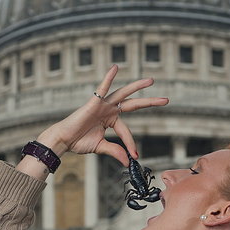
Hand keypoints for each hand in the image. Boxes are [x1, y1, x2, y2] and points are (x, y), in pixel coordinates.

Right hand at [38, 65, 168, 166]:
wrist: (63, 140)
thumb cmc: (78, 141)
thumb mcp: (100, 147)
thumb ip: (115, 150)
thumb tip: (128, 161)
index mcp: (111, 120)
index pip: (126, 131)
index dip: (130, 144)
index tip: (134, 156)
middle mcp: (109, 110)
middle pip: (133, 104)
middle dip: (149, 102)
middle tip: (166, 100)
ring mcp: (102, 105)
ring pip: (123, 94)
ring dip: (137, 87)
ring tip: (151, 81)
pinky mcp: (93, 103)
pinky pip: (102, 88)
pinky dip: (108, 78)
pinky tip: (115, 68)